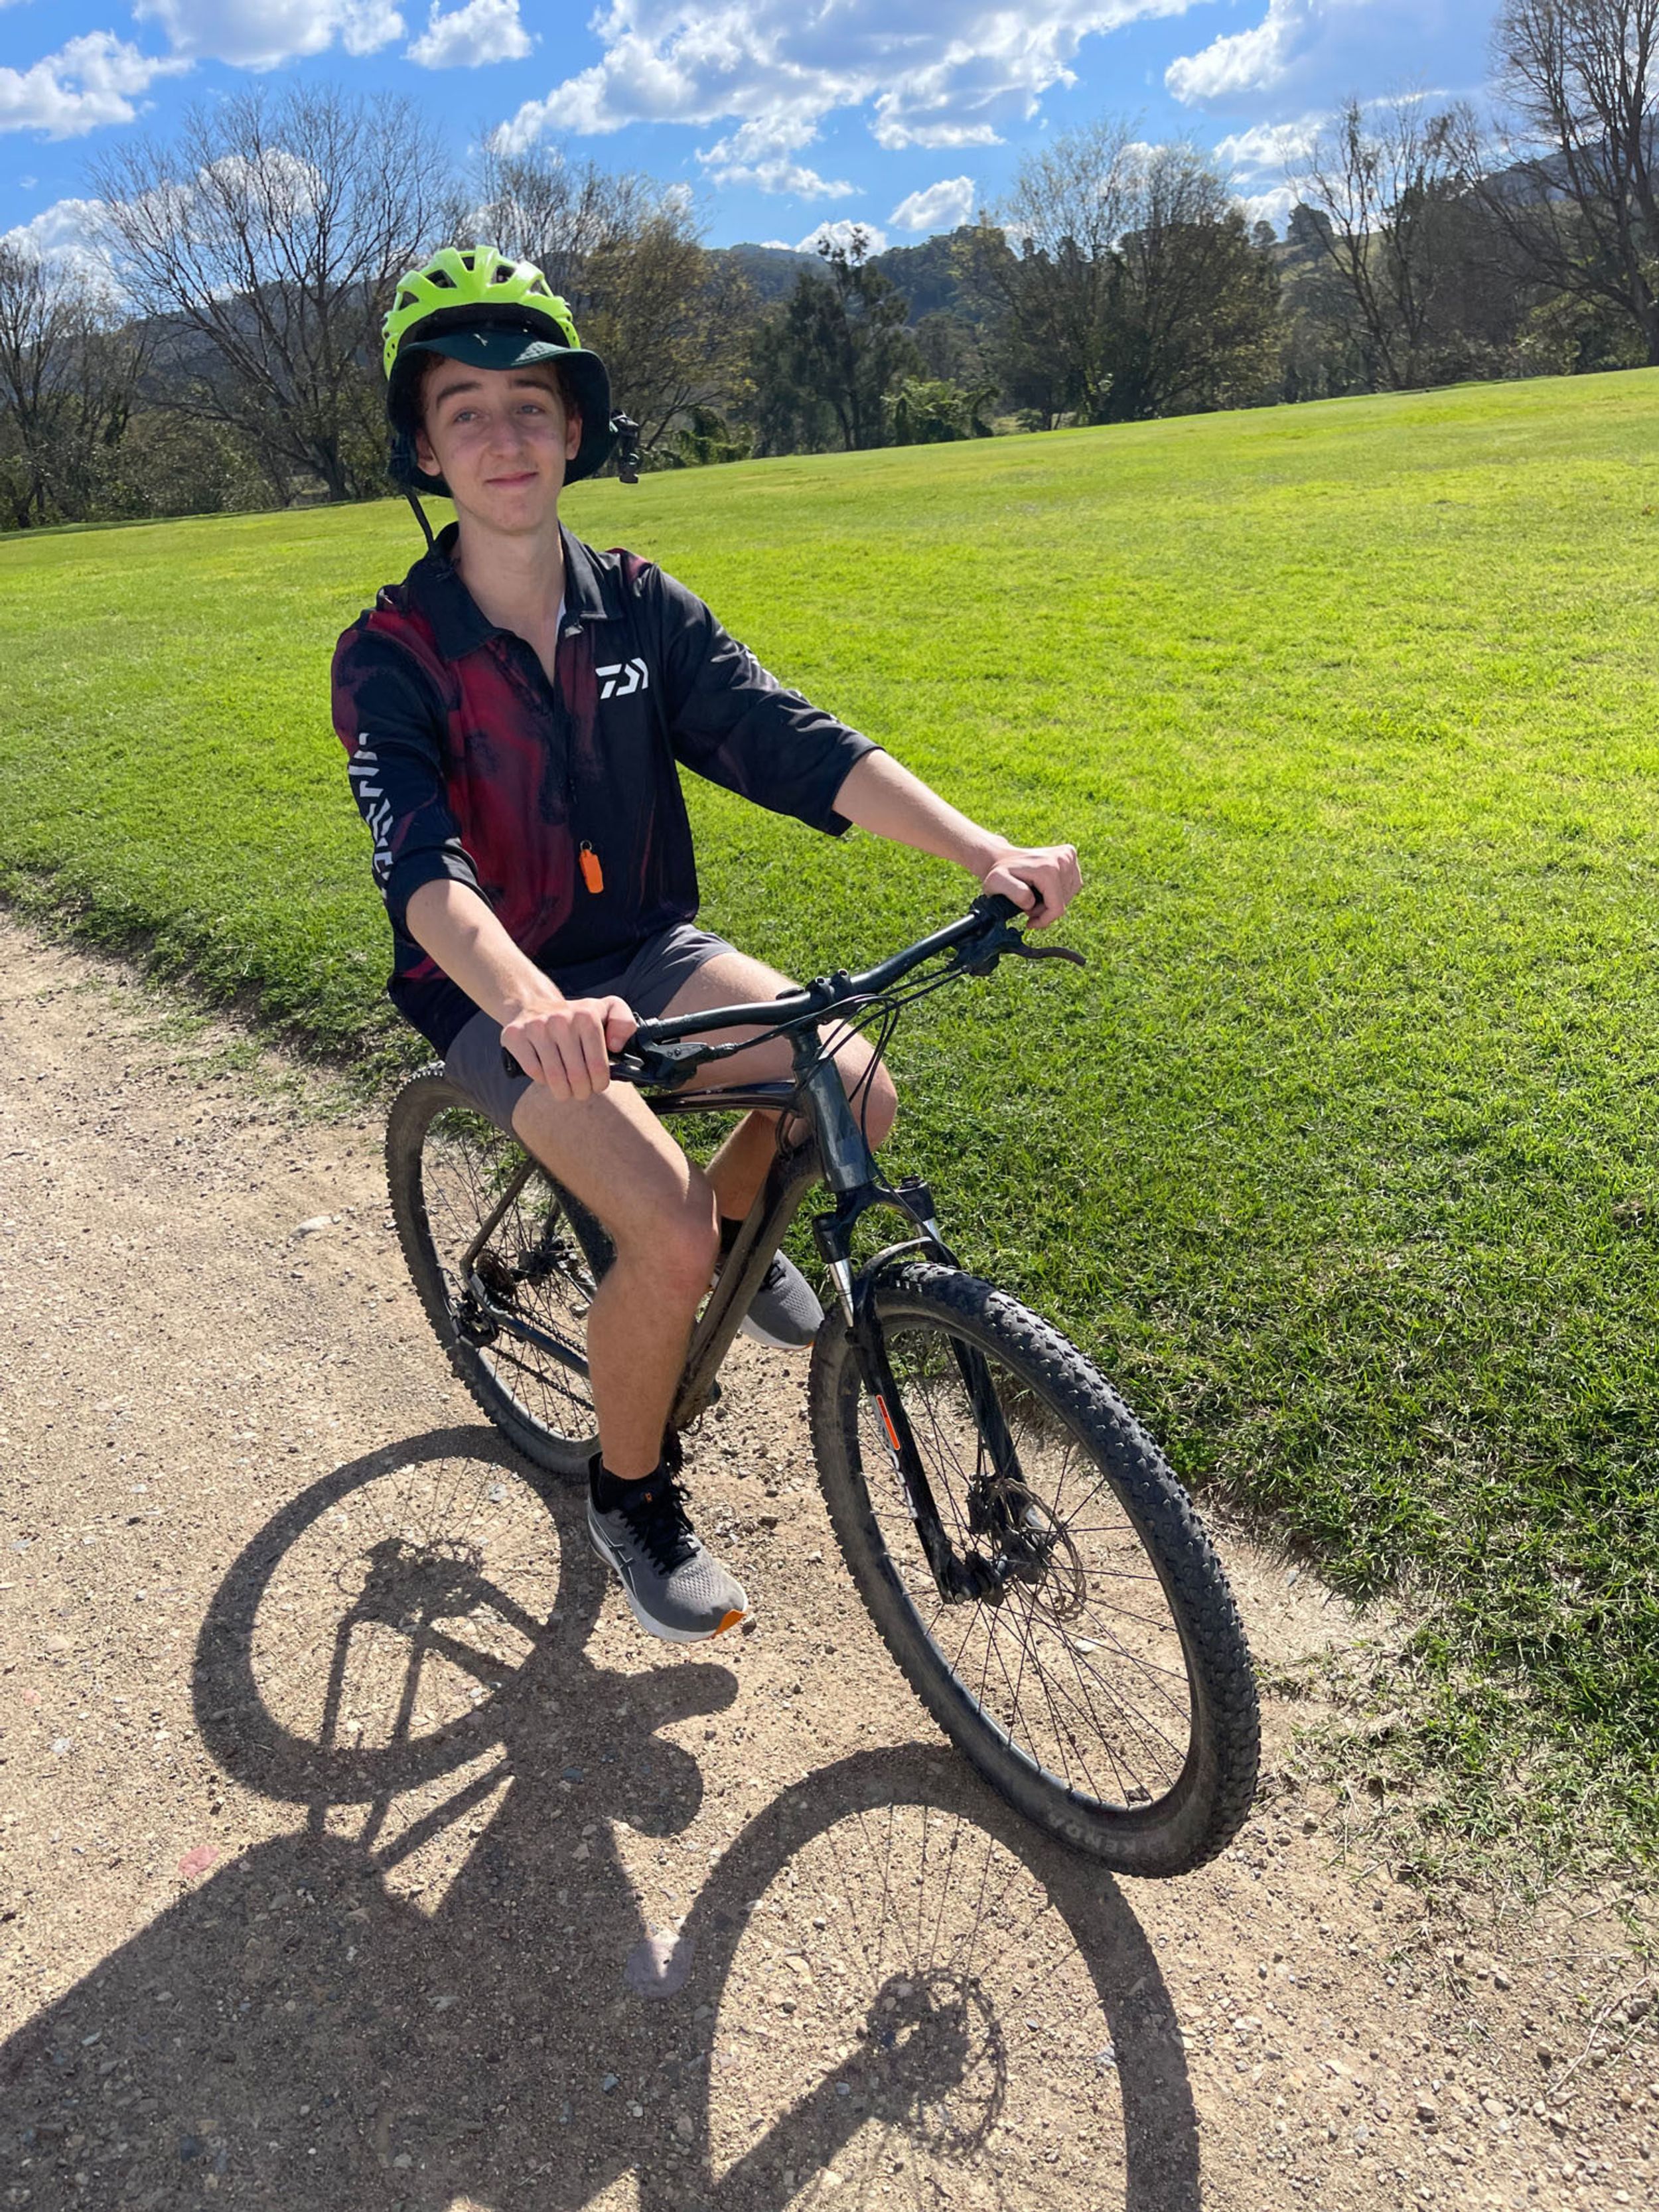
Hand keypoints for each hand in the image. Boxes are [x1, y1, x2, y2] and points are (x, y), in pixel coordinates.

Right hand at [501, 994, 637, 1101]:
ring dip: (563, 1092)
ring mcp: (536, 1028)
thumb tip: (615, 1046)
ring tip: (566, 1091)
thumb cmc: (575, 1017)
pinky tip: (548, 1076)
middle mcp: (561, 1020)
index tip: (597, 1085)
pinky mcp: (515, 1036)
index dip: (599, 1084)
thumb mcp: (606, 1010)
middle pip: (577, 1076)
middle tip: (582, 1092)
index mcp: (587, 1016)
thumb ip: (624, 1022)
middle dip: (582, 1091)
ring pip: (555, 1078)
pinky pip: (534, 1072)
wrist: (532, 1003)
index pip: (597, 1066)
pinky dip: (543, 1080)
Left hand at [980, 842, 1080, 927]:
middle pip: (1063, 902)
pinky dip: (1058, 891)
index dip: (1044, 920)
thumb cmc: (998, 873)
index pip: (1057, 908)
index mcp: (1049, 869)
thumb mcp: (997, 883)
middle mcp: (1063, 859)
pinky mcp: (1070, 855)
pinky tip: (1043, 887)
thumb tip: (1031, 902)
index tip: (1029, 922)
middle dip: (1045, 910)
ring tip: (1033, 895)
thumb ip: (1015, 893)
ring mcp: (1068, 856)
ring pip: (1068, 895)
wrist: (1001, 857)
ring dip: (1051, 901)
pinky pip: (1072, 885)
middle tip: (1026, 904)